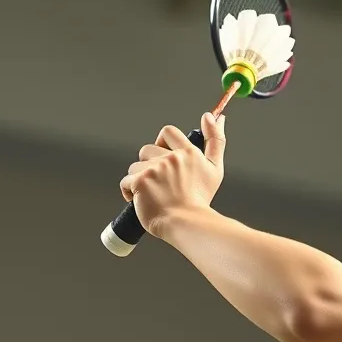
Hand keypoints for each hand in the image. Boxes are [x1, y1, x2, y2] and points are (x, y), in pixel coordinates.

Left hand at [120, 113, 225, 238]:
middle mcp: (171, 158)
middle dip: (149, 166)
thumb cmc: (200, 201)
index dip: (162, 144)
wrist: (189, 224)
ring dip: (140, 180)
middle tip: (162, 185)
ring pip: (135, 167)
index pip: (167, 132)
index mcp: (188, 153)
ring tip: (154, 195)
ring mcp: (154, 169)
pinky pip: (126, 182)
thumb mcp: (214, 169)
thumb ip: (215, 140)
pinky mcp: (140, 181)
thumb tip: (214, 117)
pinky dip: (130, 192)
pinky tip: (143, 201)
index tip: (165, 160)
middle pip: (146, 150)